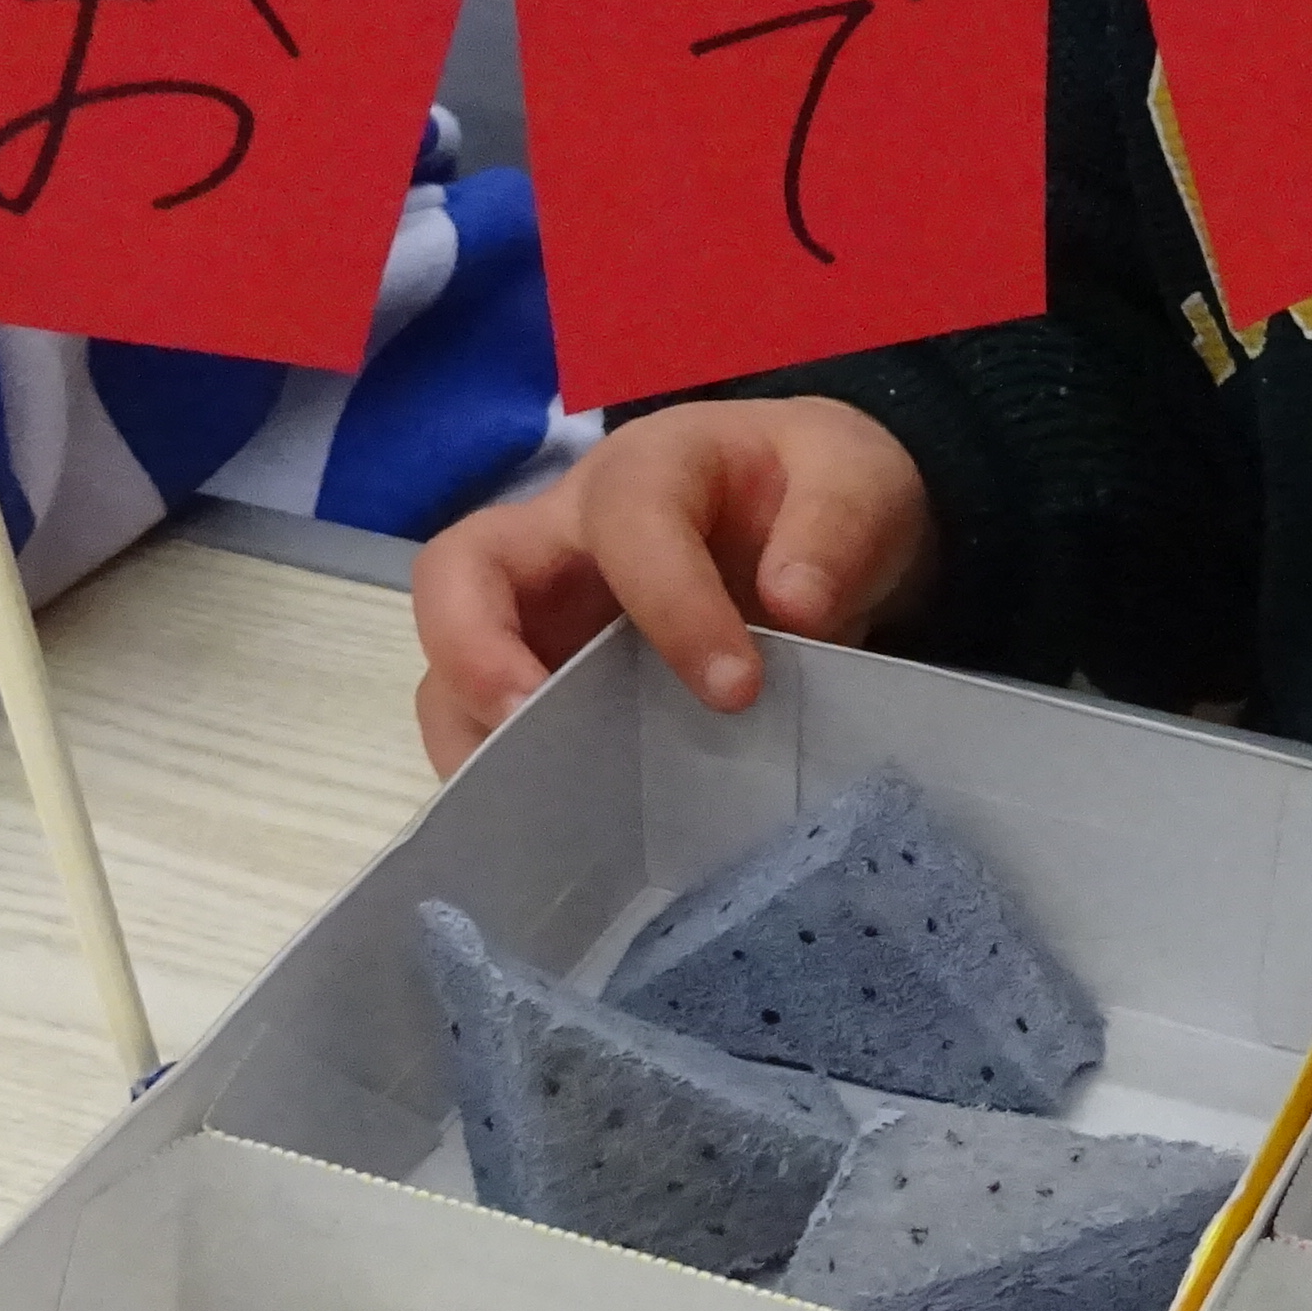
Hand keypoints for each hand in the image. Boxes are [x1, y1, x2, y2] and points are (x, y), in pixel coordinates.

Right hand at [411, 399, 933, 774]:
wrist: (823, 544)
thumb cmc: (824, 500)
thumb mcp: (861, 483)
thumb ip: (839, 526)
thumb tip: (795, 604)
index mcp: (649, 472)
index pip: (628, 524)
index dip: (671, 603)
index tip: (738, 687)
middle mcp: (563, 543)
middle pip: (459, 572)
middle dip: (475, 650)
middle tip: (532, 727)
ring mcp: (541, 624)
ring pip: (451, 670)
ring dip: (476, 740)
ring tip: (535, 808)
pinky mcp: (549, 695)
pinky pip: (494, 739)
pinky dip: (512, 788)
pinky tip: (565, 838)